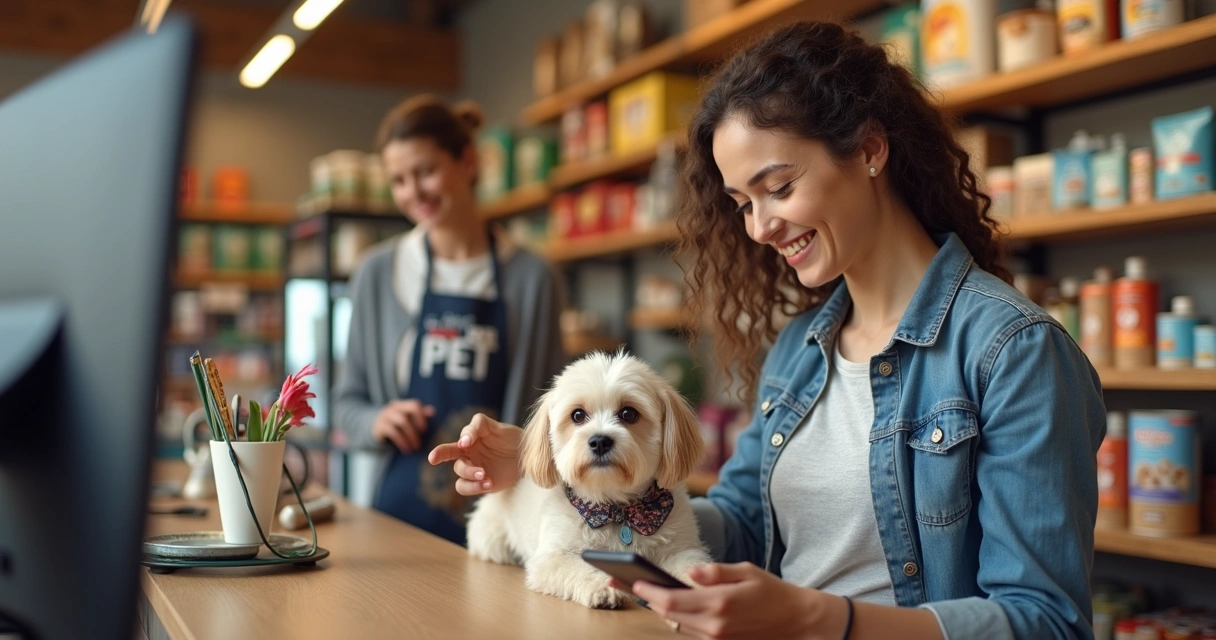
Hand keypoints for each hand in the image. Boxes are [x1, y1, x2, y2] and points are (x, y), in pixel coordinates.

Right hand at [372, 399, 434, 452]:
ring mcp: (385, 417)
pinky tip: (406, 449)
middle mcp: (393, 408)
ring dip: (409, 436)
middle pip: (406, 416)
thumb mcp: (407, 417)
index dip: (421, 416)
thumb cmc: (396, 423)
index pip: (414, 405)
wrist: (375, 427)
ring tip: (415, 447)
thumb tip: (432, 411)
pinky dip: (401, 441)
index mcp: (402, 405)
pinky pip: (392, 432)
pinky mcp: (379, 427)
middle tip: (420, 444)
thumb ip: (419, 414)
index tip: (424, 429)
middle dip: (414, 431)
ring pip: (401, 424)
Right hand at [427, 413, 522, 495]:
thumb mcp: (500, 428)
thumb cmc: (512, 440)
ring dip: (468, 474)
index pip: (463, 433)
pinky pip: (465, 487)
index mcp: (473, 436)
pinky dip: (474, 487)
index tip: (466, 443)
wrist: (525, 460)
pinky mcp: (477, 483)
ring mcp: (472, 467)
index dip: (463, 436)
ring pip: (458, 472)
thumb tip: (463, 439)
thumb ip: (481, 425)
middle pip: (447, 452)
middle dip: (441, 454)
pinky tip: (488, 484)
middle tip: (463, 456)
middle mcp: (468, 451)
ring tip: (484, 475)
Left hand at [621, 563, 845, 639]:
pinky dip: (677, 617)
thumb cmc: (771, 591)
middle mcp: (714, 625)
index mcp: (719, 603)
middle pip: (668, 614)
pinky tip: (667, 604)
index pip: (671, 599)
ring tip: (639, 590)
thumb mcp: (746, 571)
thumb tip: (692, 572)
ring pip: (676, 624)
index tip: (630, 580)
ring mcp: (716, 637)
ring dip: (659, 609)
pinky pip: (689, 630)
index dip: (648, 591)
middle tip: (621, 582)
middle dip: (645, 598)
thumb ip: (716, 572)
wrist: (795, 620)